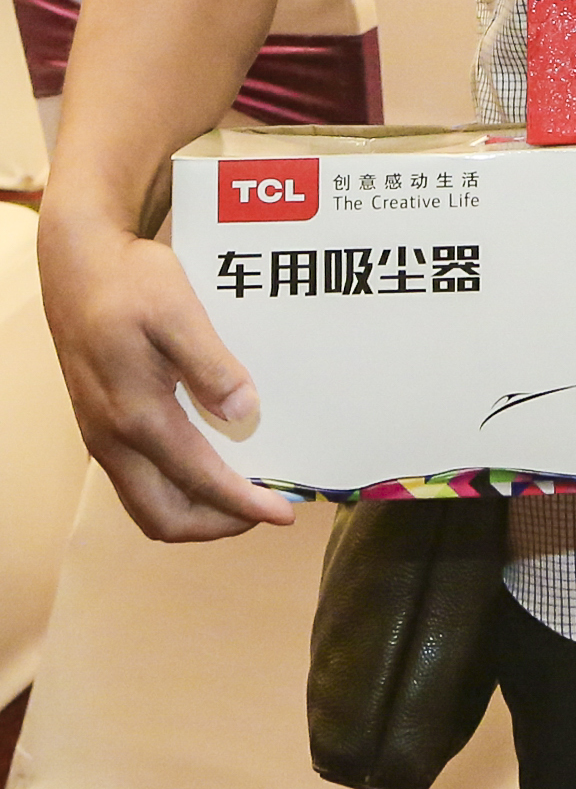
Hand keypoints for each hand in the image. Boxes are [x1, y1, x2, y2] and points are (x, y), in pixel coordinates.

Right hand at [40, 220, 295, 541]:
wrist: (78, 264)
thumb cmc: (129, 282)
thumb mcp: (178, 311)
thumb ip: (211, 365)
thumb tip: (245, 413)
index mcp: (136, 416)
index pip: (198, 481)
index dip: (245, 504)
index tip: (284, 514)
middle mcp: (112, 438)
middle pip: (164, 517)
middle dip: (217, 524)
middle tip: (264, 507)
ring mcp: (102, 435)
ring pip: (148, 503)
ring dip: (196, 509)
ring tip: (243, 492)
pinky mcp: (101, 424)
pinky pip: (140, 480)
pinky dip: (178, 487)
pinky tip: (210, 460)